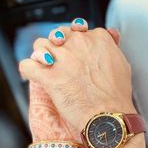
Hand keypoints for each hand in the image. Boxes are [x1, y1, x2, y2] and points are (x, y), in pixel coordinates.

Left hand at [20, 18, 135, 137]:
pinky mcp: (48, 76)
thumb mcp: (121, 63)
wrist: (108, 116)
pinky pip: (27, 65)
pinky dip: (28, 70)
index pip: (75, 30)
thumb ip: (111, 46)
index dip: (72, 43)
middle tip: (60, 61)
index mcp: (96, 38)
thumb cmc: (115, 95)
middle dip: (55, 47)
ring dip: (41, 56)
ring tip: (46, 68)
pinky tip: (34, 76)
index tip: (73, 54)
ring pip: (39, 46)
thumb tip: (110, 35)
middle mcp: (77, 43)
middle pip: (55, 36)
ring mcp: (61, 58)